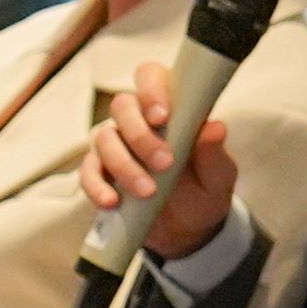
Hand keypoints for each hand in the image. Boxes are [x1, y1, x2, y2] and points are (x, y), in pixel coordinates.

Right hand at [77, 64, 241, 259]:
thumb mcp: (218, 176)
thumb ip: (214, 153)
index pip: (151, 77)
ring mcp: (115, 146)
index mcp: (169, 109)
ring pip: (103, 138)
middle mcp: (138, 121)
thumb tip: (215, 128)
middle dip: (140, 135)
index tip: (162, 116)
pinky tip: (113, 202)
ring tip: (149, 191)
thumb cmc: (204, 190)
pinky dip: (97, 187)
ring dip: (125, 165)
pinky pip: (88, 172)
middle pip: (122, 106)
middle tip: (164, 163)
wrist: (187, 229)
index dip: (151, 89)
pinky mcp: (100, 174)